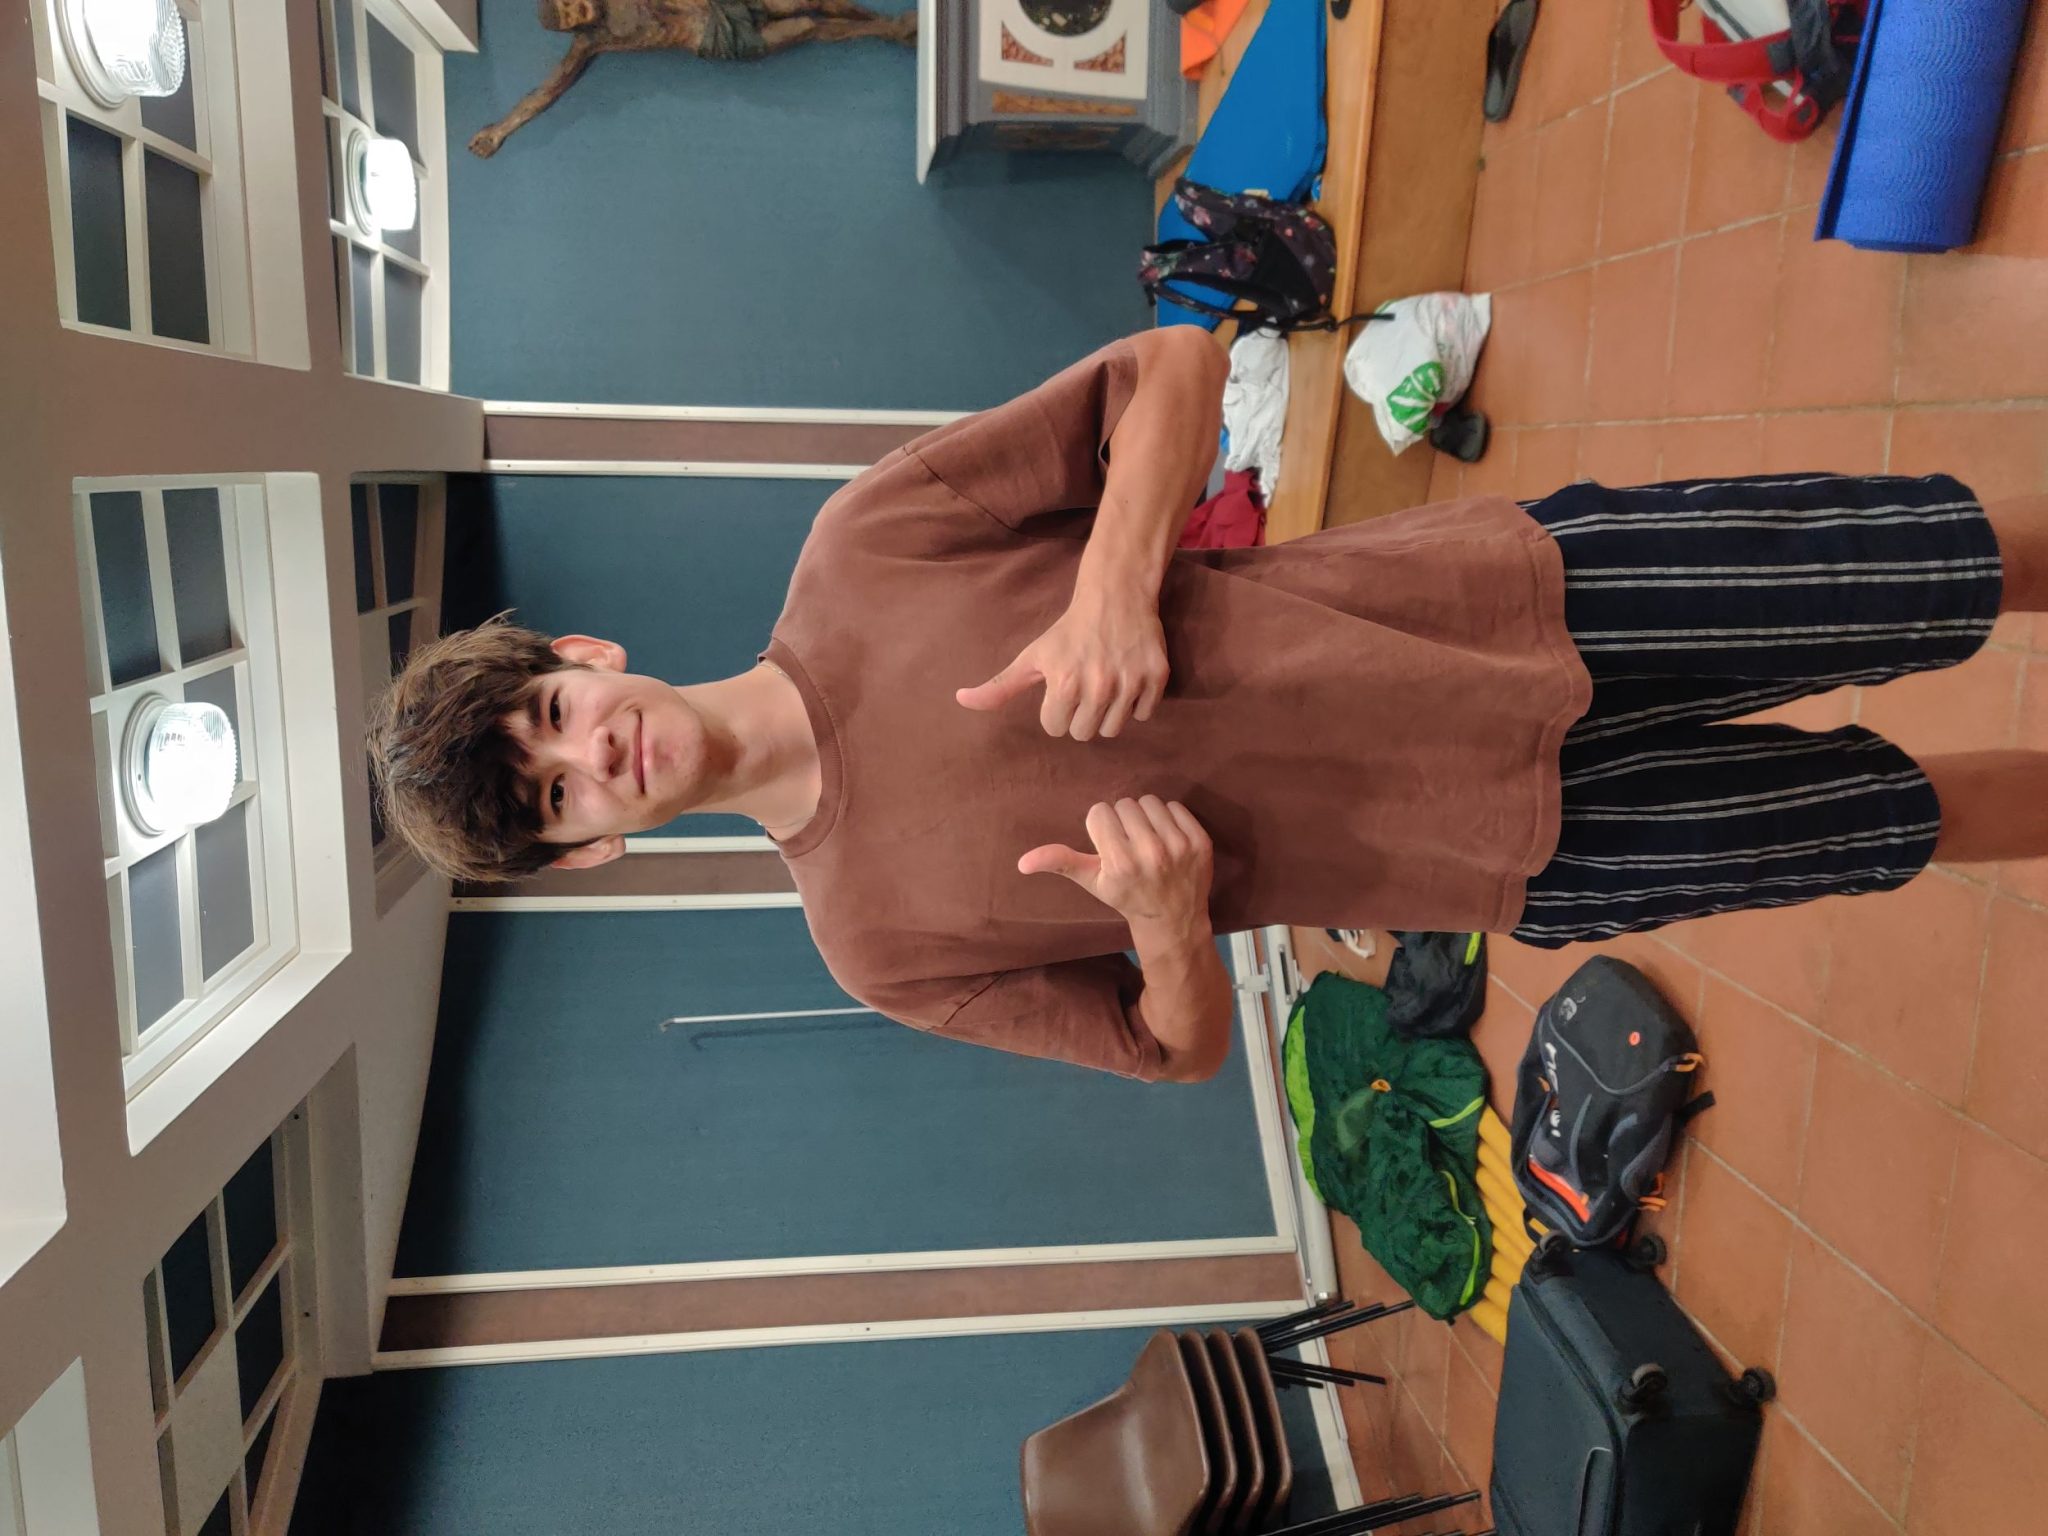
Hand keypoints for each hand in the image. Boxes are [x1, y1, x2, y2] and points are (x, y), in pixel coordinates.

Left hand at [956, 584, 1168, 740]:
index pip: (1056, 728)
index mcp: (1064, 684)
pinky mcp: (1156, 678)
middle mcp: (1098, 687)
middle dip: (1081, 715)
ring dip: (1108, 712)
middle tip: (1084, 687)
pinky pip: (1144, 714)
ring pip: (1114, 729)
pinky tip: (1127, 678)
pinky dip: (1136, 702)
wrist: (1115, 596)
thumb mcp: (1031, 657)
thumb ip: (999, 686)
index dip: (1056, 710)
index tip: (1062, 688)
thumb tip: (961, 699)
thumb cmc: (1068, 631)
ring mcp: (1130, 683)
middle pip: (1084, 733)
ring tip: (1105, 684)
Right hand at [1019, 797, 1213, 934]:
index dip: (1101, 827)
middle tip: (1129, 844)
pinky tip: (1167, 840)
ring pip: (1149, 802)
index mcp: (1120, 862)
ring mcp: (1179, 846)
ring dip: (1145, 817)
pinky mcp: (1200, 841)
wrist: (1173, 919)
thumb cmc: (1127, 897)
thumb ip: (1060, 863)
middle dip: (1123, 821)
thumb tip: (1022, 862)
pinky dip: (1169, 819)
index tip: (1109, 845)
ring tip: (1147, 840)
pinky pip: (1175, 806)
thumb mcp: (1092, 883)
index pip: (1100, 812)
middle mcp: (1151, 853)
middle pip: (1124, 804)